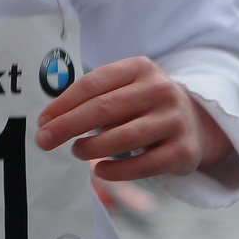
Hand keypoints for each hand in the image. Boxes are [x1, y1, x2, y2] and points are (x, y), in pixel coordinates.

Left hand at [35, 56, 232, 182]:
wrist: (195, 123)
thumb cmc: (144, 106)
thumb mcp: (125, 90)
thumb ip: (94, 99)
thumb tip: (51, 121)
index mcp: (140, 68)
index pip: (93, 83)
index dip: (63, 103)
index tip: (42, 121)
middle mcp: (160, 89)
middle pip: (105, 108)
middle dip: (68, 126)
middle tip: (44, 140)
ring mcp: (174, 119)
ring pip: (125, 136)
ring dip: (93, 147)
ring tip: (76, 152)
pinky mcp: (183, 149)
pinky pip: (145, 165)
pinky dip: (118, 170)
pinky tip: (101, 171)